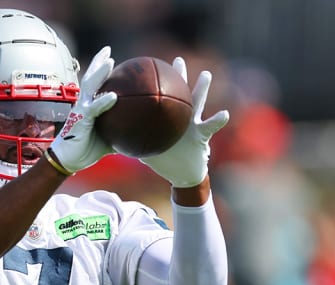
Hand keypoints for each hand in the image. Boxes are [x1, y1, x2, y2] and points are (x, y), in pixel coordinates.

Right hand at [47, 46, 118, 173]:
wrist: (68, 160)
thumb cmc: (87, 150)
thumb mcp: (110, 140)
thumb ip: (122, 132)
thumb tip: (142, 133)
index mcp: (88, 106)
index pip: (95, 83)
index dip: (101, 69)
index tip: (111, 58)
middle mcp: (83, 103)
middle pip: (90, 77)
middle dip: (98, 62)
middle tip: (108, 50)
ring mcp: (81, 110)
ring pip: (89, 86)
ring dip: (99, 72)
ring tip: (110, 61)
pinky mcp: (80, 120)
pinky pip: (94, 108)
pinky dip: (103, 101)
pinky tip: (114, 96)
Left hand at [142, 57, 228, 187]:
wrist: (183, 175)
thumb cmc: (164, 160)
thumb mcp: (146, 150)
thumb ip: (132, 142)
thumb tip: (110, 139)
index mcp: (168, 118)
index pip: (161, 97)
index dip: (156, 84)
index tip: (149, 68)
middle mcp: (181, 117)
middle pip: (179, 93)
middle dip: (179, 76)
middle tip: (177, 60)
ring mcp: (193, 124)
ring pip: (198, 103)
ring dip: (202, 89)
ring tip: (205, 74)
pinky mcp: (203, 136)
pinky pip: (211, 127)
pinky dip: (218, 120)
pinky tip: (224, 113)